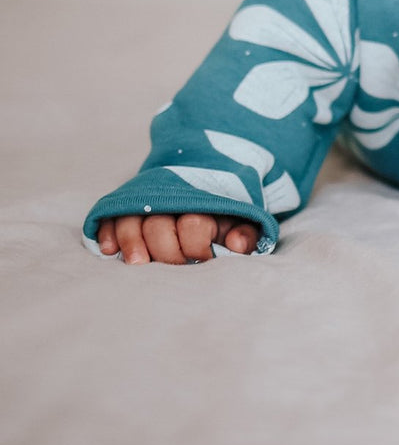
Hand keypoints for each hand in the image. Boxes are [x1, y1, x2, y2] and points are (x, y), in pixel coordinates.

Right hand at [96, 214, 258, 263]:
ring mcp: (145, 201)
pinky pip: (110, 215)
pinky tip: (109, 249)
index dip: (197, 247)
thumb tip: (235, 243)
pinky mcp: (126, 204)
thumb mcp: (241, 222)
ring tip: (137, 263)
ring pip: (130, 219)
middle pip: (158, 225)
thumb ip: (245, 234)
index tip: (204, 259)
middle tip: (173, 267)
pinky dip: (106, 230)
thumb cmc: (223, 214)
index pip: (194, 225)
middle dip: (165, 252)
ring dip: (131, 242)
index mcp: (203, 203)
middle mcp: (171, 199)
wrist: (204, 178)